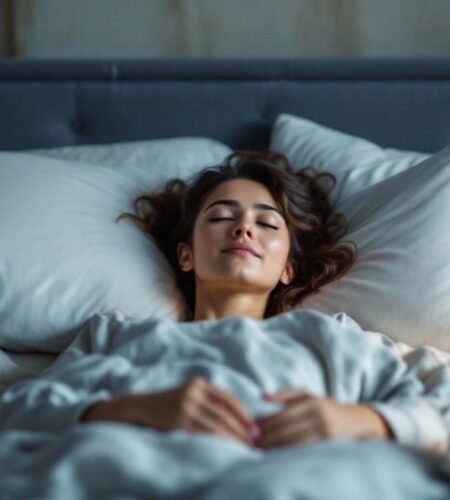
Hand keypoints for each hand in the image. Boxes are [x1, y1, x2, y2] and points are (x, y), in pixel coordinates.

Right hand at [82, 377, 257, 445]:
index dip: (243, 414)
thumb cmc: (168, 405)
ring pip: (216, 424)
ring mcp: (185, 406)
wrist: (140, 408)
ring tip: (243, 448)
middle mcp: (193, 392)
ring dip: (233, 437)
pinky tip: (224, 449)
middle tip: (254, 441)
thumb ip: (208, 400)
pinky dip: (216, 442)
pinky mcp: (177, 421)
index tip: (255, 427)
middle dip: (242, 428)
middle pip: (225, 412)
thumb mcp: (188, 395)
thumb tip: (236, 416)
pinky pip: (202, 433)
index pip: (228, 398)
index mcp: (199, 384)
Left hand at [254, 388, 392, 449]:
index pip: (281, 416)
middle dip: (266, 438)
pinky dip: (288, 455)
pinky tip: (277, 457)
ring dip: (274, 449)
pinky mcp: (329, 448)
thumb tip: (263, 397)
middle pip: (285, 430)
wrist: (359, 423)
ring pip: (293, 443)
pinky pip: (304, 451)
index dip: (264, 425)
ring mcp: (325, 434)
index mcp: (311, 403)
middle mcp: (319, 417)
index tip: (249, 431)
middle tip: (249, 444)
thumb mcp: (309, 395)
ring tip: (259, 452)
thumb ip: (286, 394)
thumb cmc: (327, 408)